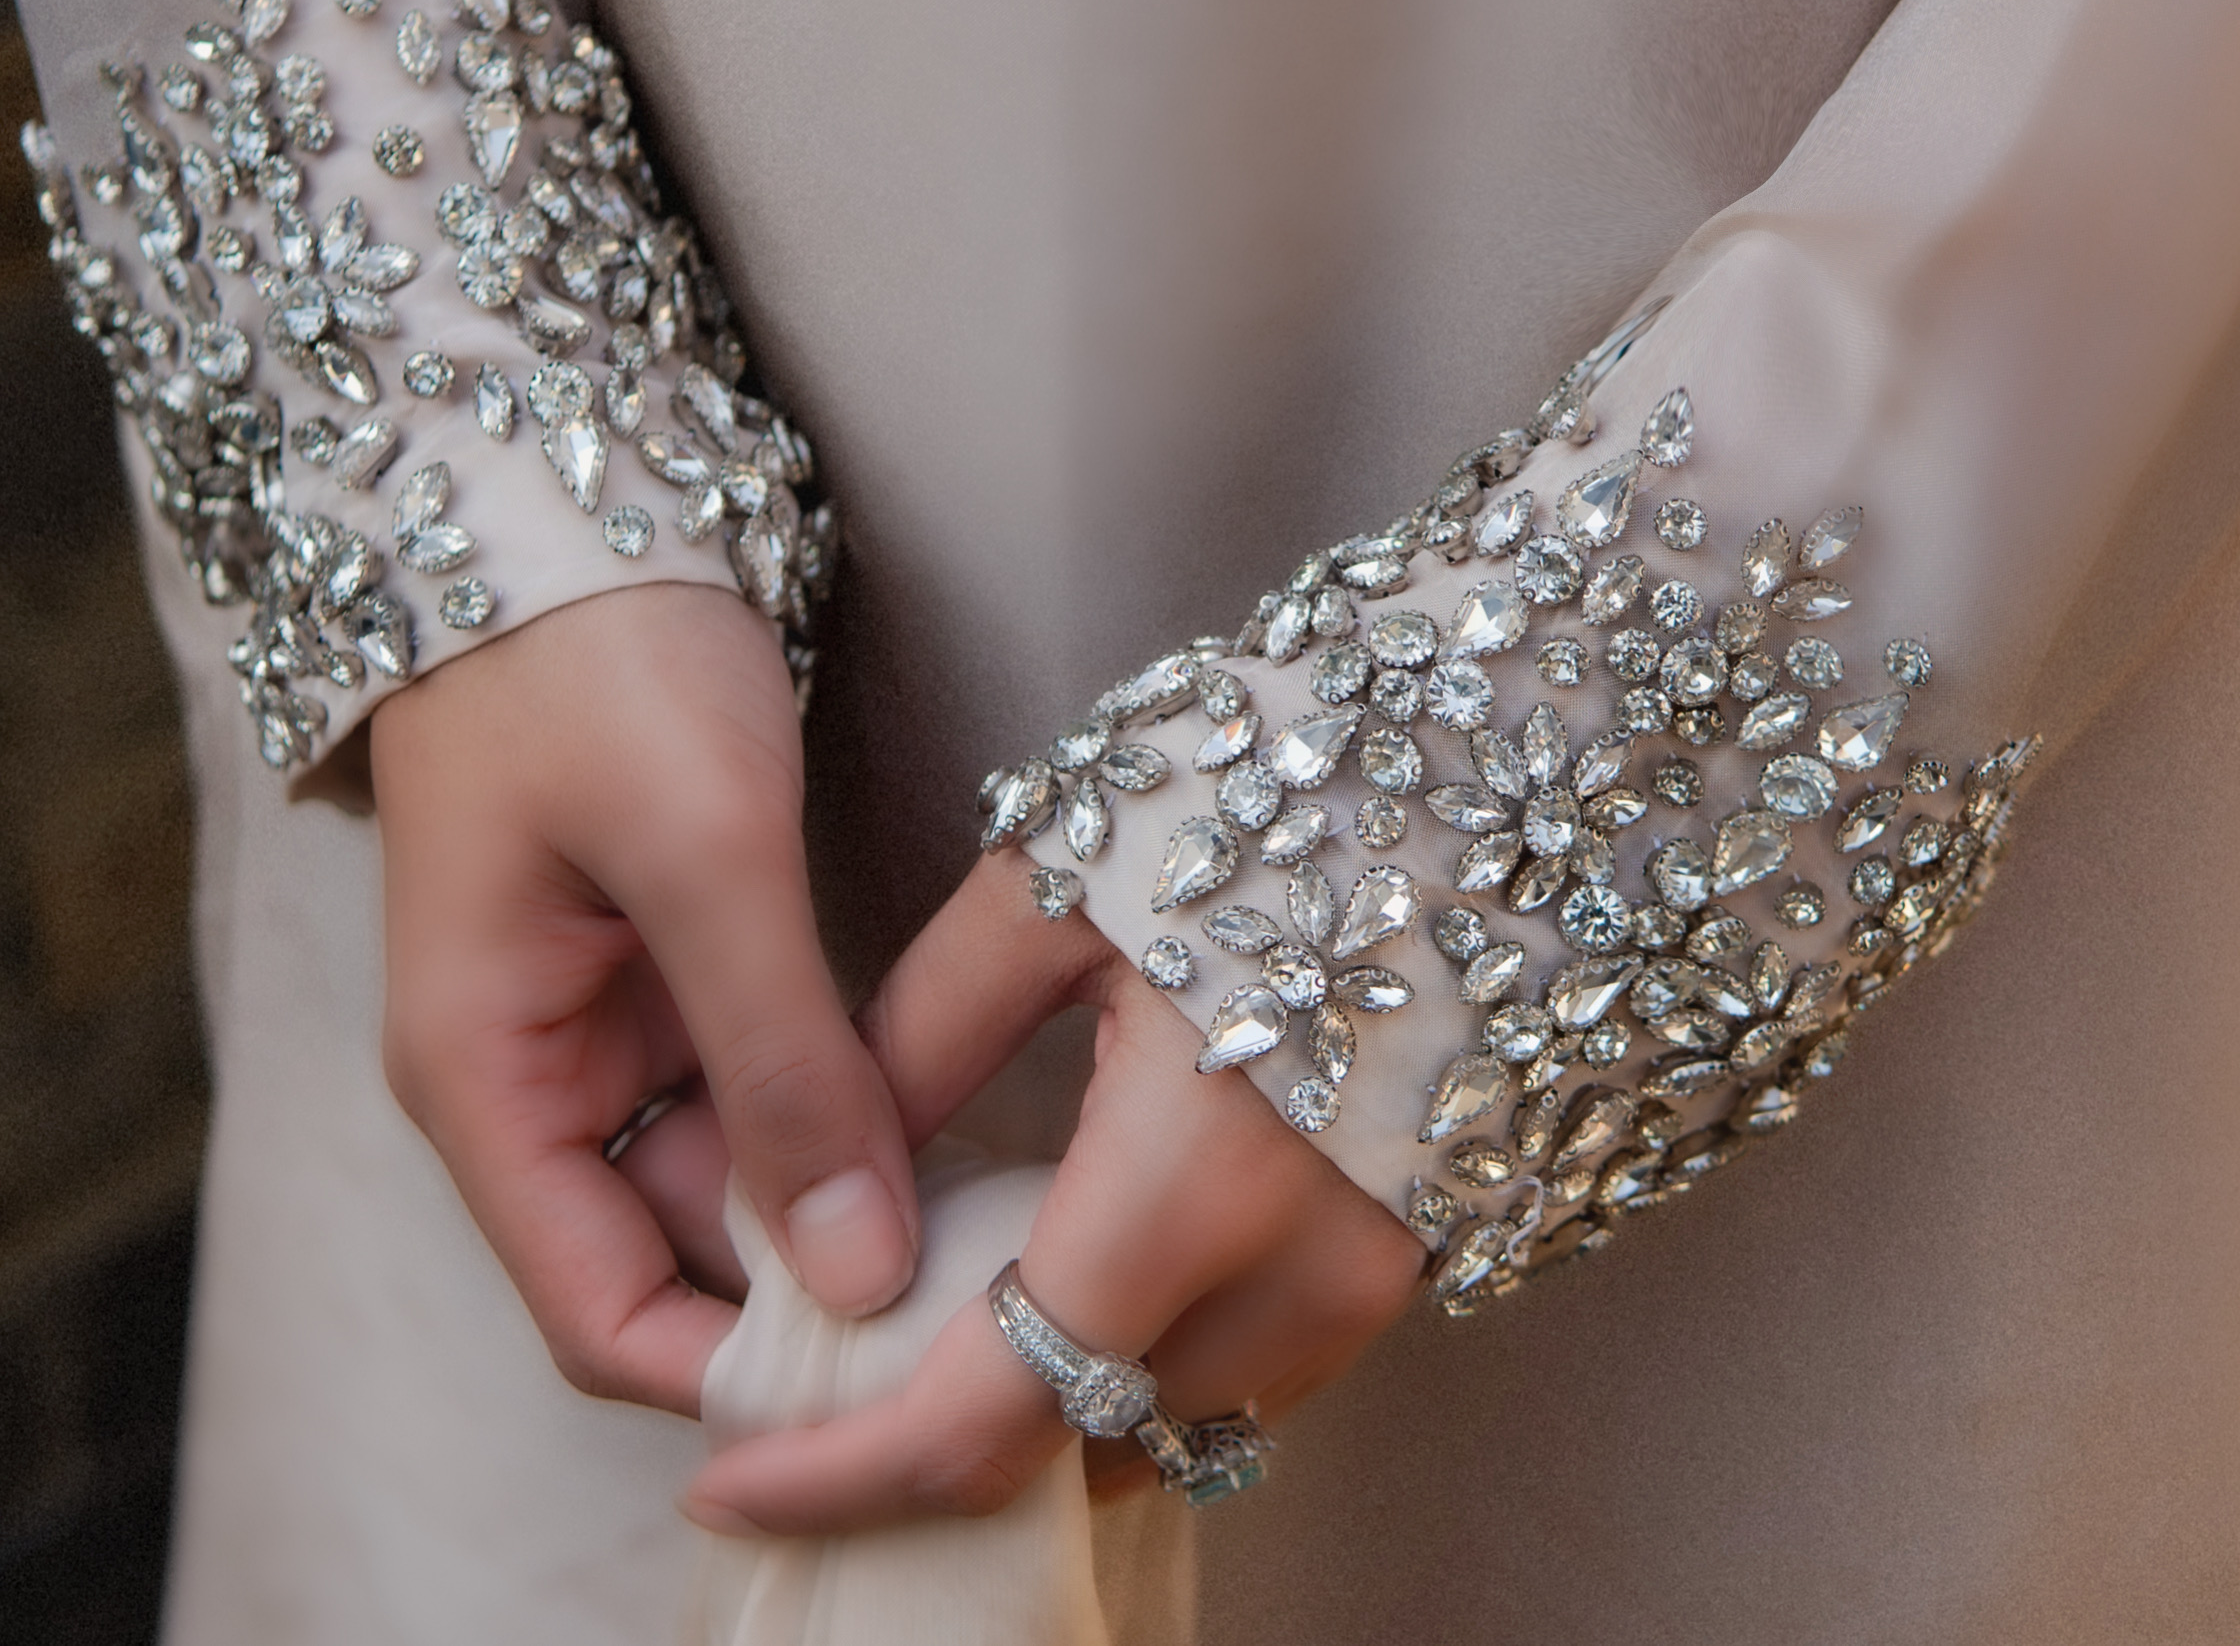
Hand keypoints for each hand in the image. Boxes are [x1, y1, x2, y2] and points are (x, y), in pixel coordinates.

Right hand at [369, 582, 920, 1412]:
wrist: (564, 492)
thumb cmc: (599, 661)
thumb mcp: (703, 854)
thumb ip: (780, 1064)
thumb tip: (853, 1270)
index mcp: (486, 1077)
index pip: (598, 1313)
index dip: (734, 1367)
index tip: (888, 1368)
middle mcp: (535, 1071)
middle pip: (668, 1251)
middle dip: (807, 1286)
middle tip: (983, 1286)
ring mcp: (606, 1014)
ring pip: (725, 1170)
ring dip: (834, 1196)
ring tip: (988, 1210)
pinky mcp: (670, 953)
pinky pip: (749, 1079)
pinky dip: (833, 1110)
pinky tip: (940, 1115)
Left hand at [682, 856, 1425, 1531]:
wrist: (1507, 768)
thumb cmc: (1282, 789)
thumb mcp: (1063, 880)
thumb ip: (919, 1035)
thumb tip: (811, 1172)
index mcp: (1193, 1181)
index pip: (985, 1415)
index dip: (838, 1472)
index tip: (732, 1472)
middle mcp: (1296, 1275)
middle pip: (1072, 1441)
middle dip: (929, 1438)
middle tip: (822, 1375)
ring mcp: (1372, 1282)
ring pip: (1165, 1418)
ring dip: (1044, 1395)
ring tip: (940, 1304)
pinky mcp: (1411, 1258)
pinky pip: (1245, 1367)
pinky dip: (1141, 1354)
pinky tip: (1076, 1264)